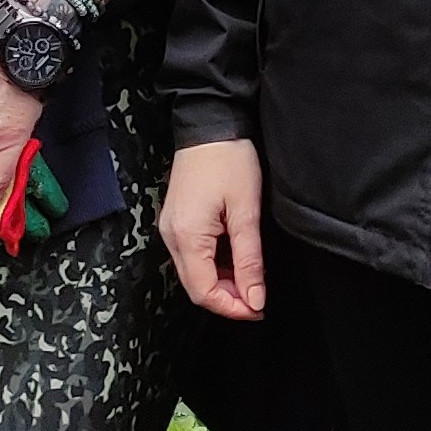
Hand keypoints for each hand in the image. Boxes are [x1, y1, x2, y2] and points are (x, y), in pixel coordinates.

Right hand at [159, 139, 266, 320]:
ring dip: (222, 283)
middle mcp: (172, 236)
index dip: (232, 307)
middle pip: (196, 286)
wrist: (210, 122)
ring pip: (194, 273)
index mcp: (187, 236)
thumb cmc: (229, 158)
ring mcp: (171, 227)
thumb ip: (249, 259)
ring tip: (252, 279)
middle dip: (228, 299)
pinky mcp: (177, 220)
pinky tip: (236, 260)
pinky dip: (215, 266)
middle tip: (259, 298)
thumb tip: (254, 297)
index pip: (204, 291)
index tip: (259, 308)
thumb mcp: (246, 211)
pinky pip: (193, 256)